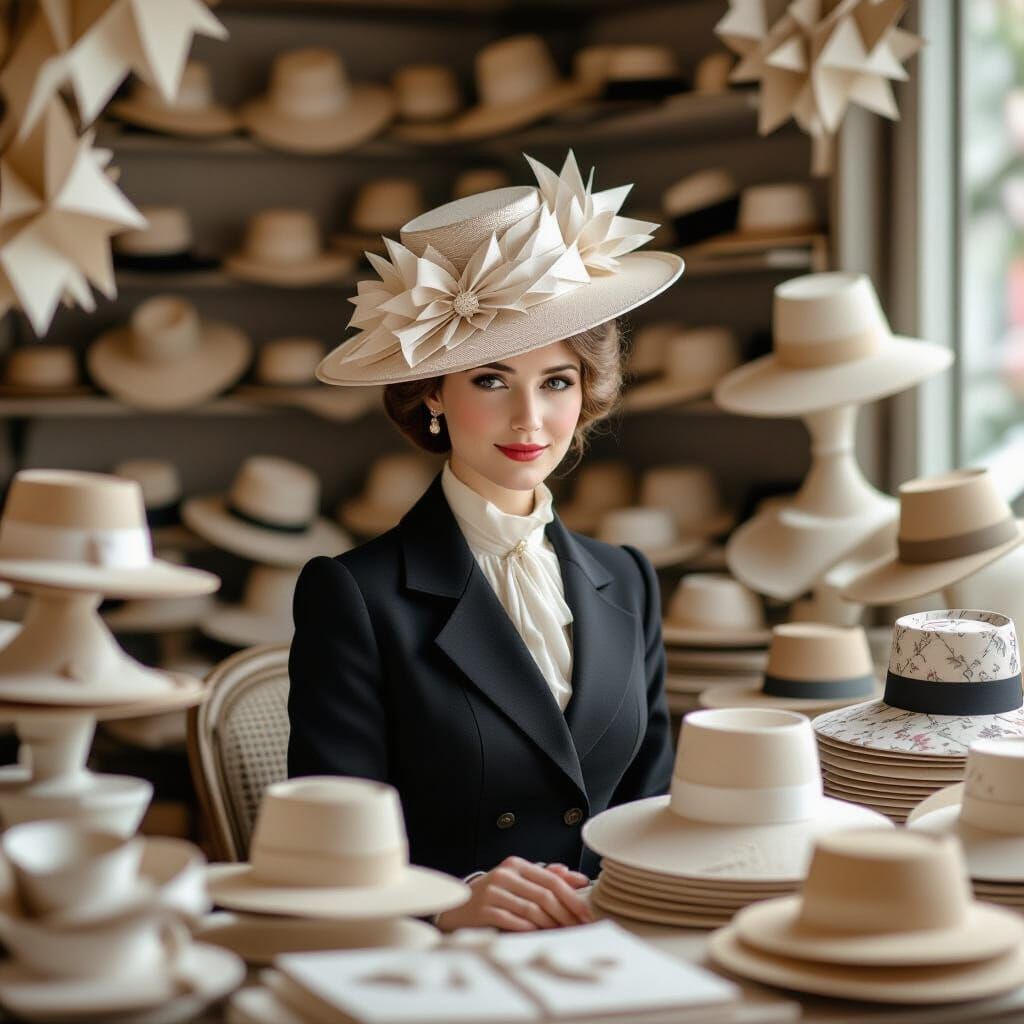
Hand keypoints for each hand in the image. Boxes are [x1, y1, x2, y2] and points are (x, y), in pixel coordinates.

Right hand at [436, 856, 592, 931]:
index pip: (551, 879)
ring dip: (551, 925)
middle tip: (579, 927)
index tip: (586, 913)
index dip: (572, 897)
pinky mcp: (484, 910)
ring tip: (563, 933)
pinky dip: (530, 930)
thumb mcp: (517, 880)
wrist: (457, 904)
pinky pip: (514, 922)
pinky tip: (539, 935)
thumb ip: (546, 877)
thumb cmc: (492, 893)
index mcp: (516, 864)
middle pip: (544, 895)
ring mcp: (493, 892)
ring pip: (532, 910)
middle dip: (566, 914)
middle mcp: (505, 874)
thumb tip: (576, 877)